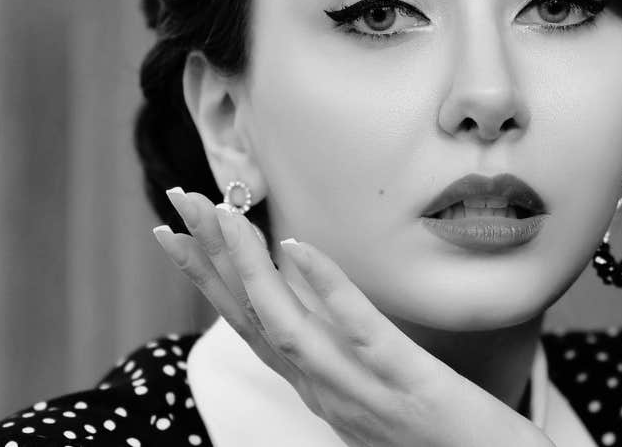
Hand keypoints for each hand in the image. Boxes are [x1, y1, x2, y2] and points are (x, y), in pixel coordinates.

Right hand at [153, 188, 553, 446]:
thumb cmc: (447, 439)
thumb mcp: (378, 395)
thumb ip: (343, 357)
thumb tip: (315, 298)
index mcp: (320, 392)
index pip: (250, 328)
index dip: (208, 281)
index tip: (174, 234)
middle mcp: (328, 394)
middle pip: (254, 320)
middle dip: (210, 259)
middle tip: (179, 199)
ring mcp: (364, 393)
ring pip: (288, 327)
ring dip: (249, 269)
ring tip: (224, 214)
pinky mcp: (410, 386)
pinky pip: (361, 334)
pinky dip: (327, 289)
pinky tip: (299, 247)